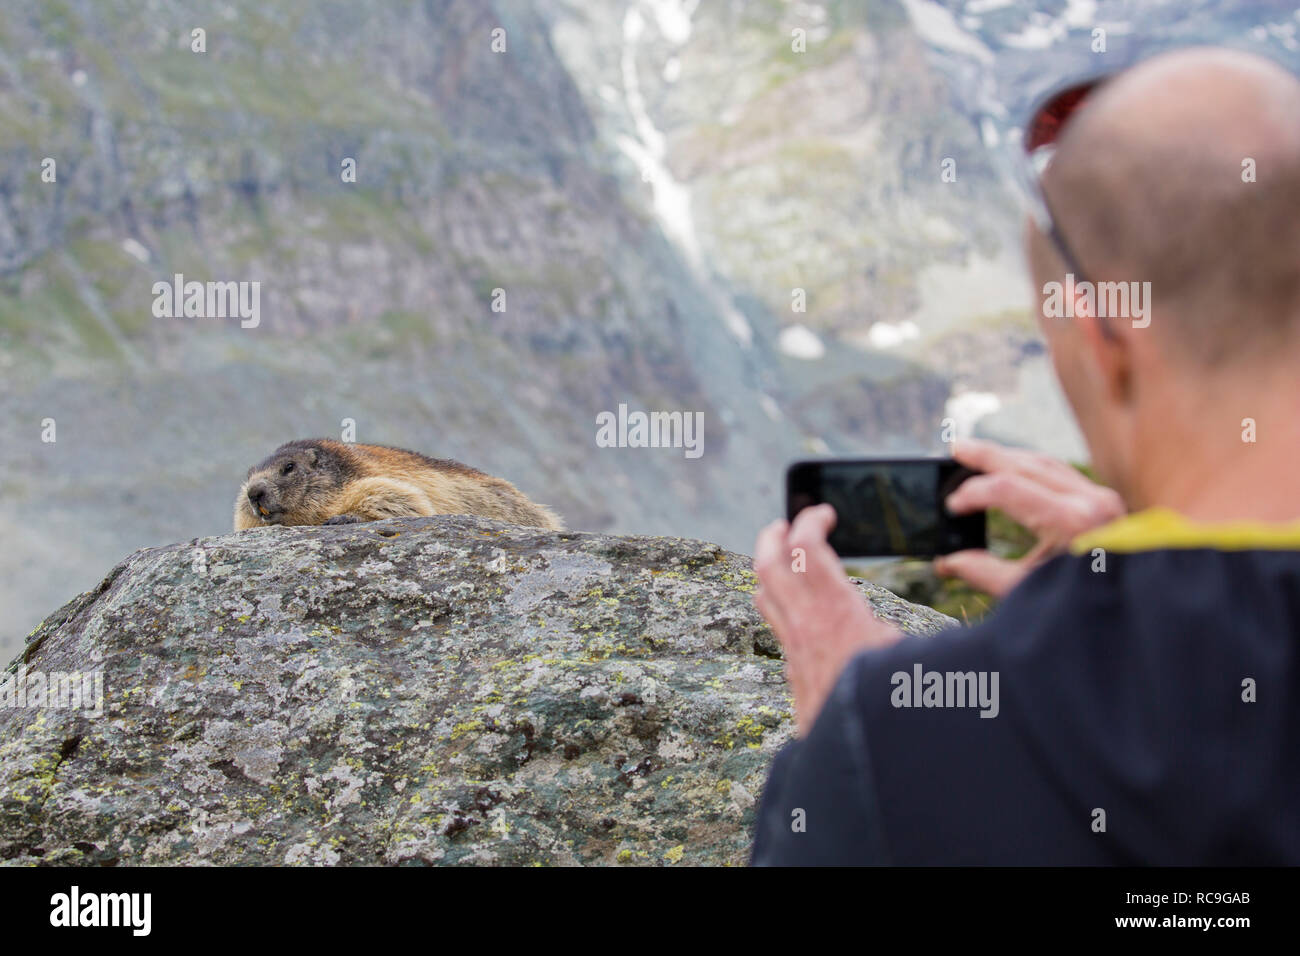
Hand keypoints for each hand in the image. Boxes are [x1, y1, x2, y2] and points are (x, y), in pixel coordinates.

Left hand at [753, 504, 902, 735]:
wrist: (850, 761)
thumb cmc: (888, 711)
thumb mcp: (909, 660)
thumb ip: (896, 634)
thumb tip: (884, 631)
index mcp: (835, 614)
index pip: (806, 549)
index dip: (810, 521)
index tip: (824, 512)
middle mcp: (805, 627)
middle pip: (768, 563)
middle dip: (774, 535)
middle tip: (787, 522)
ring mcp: (793, 650)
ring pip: (764, 594)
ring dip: (770, 566)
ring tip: (785, 554)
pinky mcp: (793, 672)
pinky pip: (775, 625)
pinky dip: (780, 600)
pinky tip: (800, 607)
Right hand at [934, 439, 1125, 596]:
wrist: (1136, 610)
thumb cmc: (1082, 603)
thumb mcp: (1027, 591)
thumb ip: (983, 573)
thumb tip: (947, 562)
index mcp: (1069, 521)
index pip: (1007, 488)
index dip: (972, 493)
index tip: (952, 507)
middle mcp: (1088, 501)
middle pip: (1025, 464)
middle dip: (986, 455)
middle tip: (955, 448)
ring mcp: (1100, 497)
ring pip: (1044, 463)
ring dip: (1008, 456)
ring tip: (977, 454)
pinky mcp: (1105, 500)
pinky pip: (1062, 472)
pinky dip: (1032, 466)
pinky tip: (1013, 466)